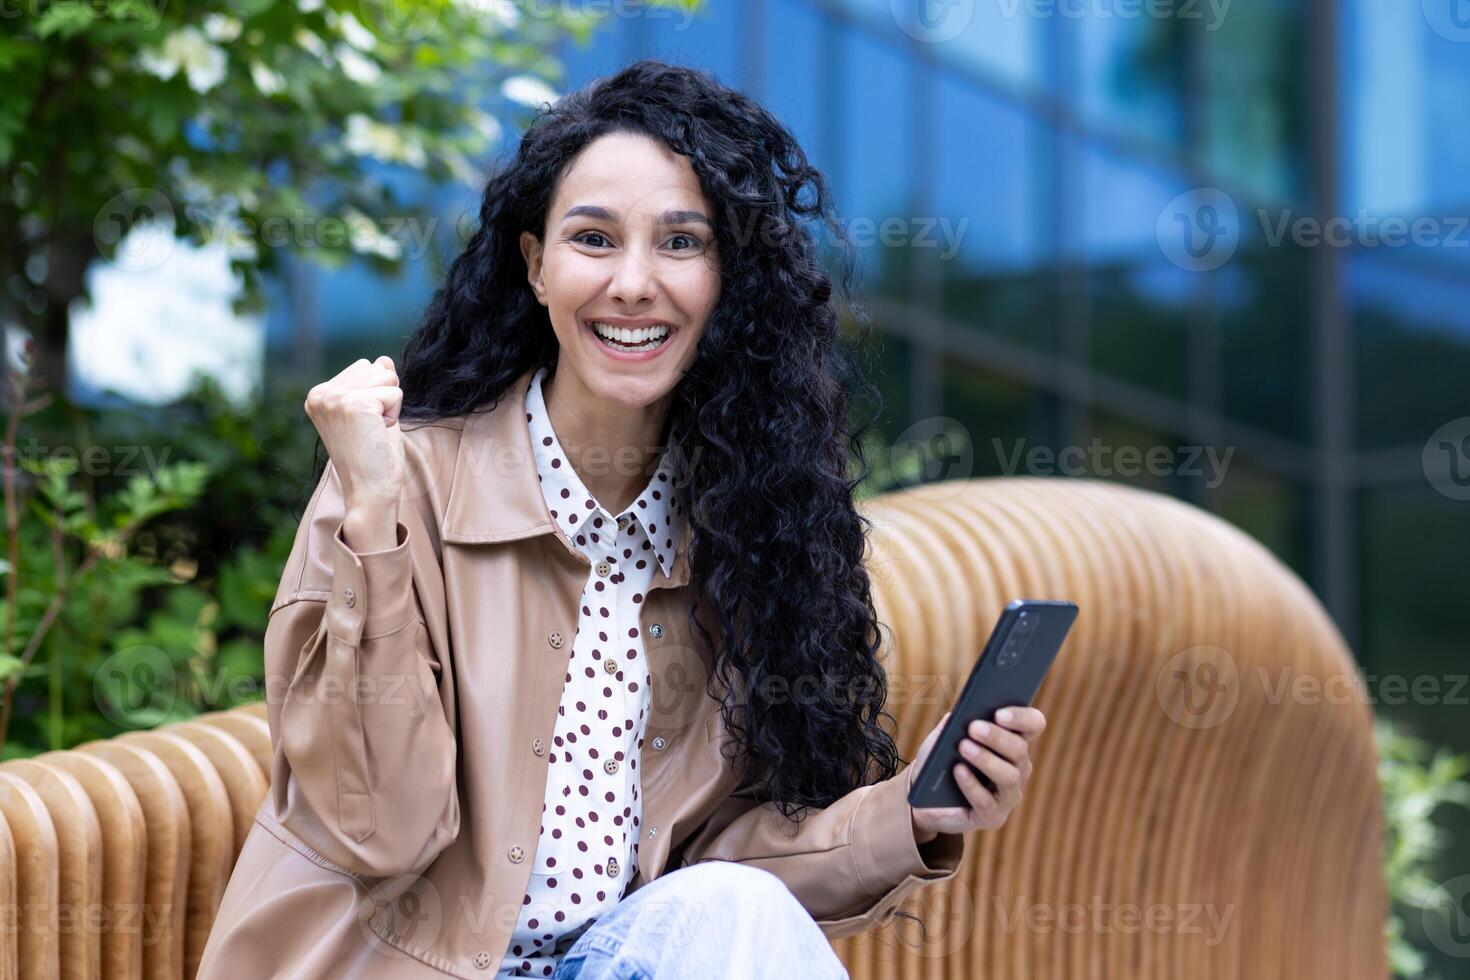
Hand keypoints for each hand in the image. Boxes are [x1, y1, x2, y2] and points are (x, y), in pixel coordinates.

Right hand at [304, 356, 405, 517]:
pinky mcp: (355, 404)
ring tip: (374, 432)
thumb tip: (384, 358)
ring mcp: (335, 398)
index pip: (364, 367)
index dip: (376, 395)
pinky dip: (395, 414)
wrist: (369, 492)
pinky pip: (395, 392)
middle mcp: (320, 394)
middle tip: (370, 430)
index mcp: (318, 395)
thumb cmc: (372, 459)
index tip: (363, 425)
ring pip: (387, 376)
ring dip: (390, 406)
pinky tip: (378, 434)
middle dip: (384, 397)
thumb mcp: (373, 413)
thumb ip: (375, 385)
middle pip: (376, 368)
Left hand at [907, 706, 1045, 841]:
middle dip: (997, 737)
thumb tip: (958, 715)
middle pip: (1020, 749)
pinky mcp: (993, 817)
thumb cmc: (941, 763)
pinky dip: (971, 784)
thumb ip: (952, 725)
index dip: (1022, 717)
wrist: (926, 800)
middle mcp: (1018, 768)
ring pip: (1009, 776)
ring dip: (986, 760)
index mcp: (1012, 743)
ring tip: (964, 747)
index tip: (999, 712)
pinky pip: (987, 802)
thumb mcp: (942, 739)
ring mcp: (1008, 795)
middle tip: (974, 727)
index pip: (1033, 724)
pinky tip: (958, 771)